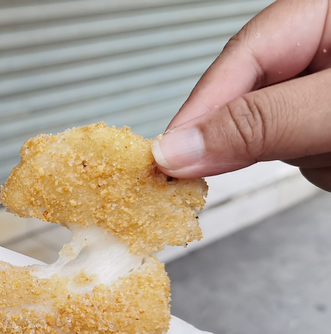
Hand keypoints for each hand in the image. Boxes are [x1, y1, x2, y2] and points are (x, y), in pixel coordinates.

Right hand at [151, 0, 330, 190]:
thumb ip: (261, 123)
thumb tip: (181, 147)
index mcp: (326, 12)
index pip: (240, 55)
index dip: (201, 109)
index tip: (168, 156)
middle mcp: (324, 49)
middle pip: (252, 98)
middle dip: (262, 137)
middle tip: (244, 162)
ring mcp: (326, 94)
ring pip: (277, 135)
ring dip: (303, 156)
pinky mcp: (330, 130)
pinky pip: (304, 156)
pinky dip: (321, 167)